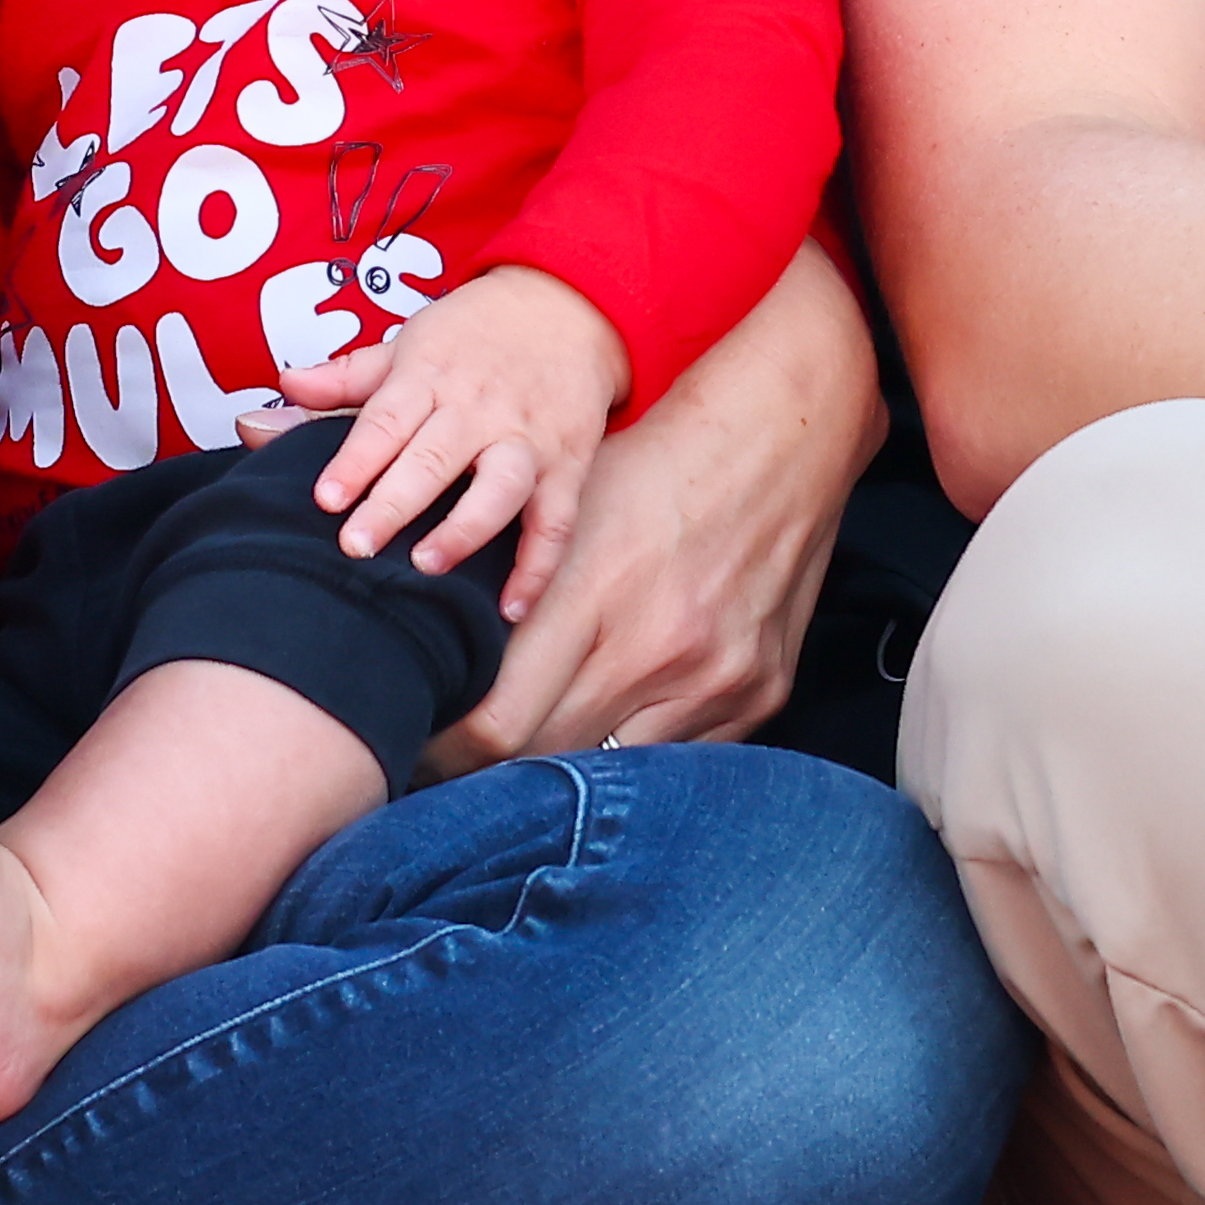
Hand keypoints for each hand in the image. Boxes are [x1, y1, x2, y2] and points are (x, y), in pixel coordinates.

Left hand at [288, 266, 626, 606]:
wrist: (570, 305)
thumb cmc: (476, 332)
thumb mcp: (410, 341)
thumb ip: (346, 377)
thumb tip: (282, 385)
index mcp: (430, 377)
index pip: (386, 422)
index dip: (355, 461)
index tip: (325, 498)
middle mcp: (478, 409)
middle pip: (434, 459)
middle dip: (393, 503)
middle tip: (355, 546)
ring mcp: (526, 439)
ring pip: (499, 487)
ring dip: (465, 528)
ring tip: (426, 565)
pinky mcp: (566, 467)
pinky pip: (556, 523)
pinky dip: (537, 568)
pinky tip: (511, 610)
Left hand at [436, 239, 861, 763]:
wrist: (788, 433)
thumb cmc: (658, 460)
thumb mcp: (565, 506)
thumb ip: (502, 583)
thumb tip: (421, 657)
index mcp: (594, 591)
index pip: (494, 723)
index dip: (443, 747)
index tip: (417, 741)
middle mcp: (658, 646)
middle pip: (543, 759)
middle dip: (484, 769)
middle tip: (448, 759)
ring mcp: (715, 677)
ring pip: (609, 770)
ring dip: (559, 771)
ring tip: (520, 757)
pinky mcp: (760, 692)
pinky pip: (676, 760)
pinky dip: (633, 752)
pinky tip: (606, 732)